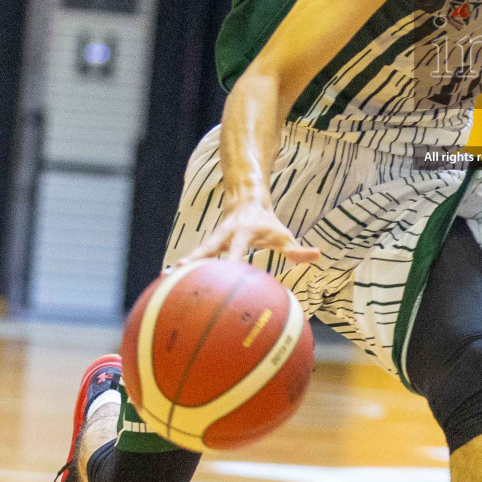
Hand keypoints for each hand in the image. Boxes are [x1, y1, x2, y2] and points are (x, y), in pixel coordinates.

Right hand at [172, 199, 320, 269]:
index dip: (234, 261)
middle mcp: (225, 234)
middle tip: (179, 272)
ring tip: (164, 278)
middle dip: (195, 259)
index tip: (229, 276)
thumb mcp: (284, 234)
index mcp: (243, 233)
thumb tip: (317, 256)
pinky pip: (196, 258)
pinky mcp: (209, 244)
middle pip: (208, 248)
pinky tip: (168, 282)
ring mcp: (215, 238)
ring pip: (197, 252)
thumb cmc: (268, 223)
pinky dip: (184, 267)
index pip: (238, 250)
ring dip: (183, 264)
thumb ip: (297, 249)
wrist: (247, 199)